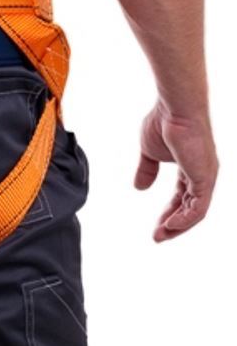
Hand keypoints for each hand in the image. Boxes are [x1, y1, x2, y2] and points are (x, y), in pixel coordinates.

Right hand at [134, 99, 218, 241]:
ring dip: (178, 226)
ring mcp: (206, 177)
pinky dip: (185, 219)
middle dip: (173, 224)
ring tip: (161, 235)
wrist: (175, 108)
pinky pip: (198, 208)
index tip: (155, 225)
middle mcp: (202, 175)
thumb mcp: (149, 152)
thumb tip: (139, 188)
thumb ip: (146, 170)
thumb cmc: (163, 122)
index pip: (182, 197)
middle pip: (189, 208)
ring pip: (195, 212)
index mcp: (190, 168)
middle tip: (157, 236)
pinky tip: (170, 225)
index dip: (169, 213)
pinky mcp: (205, 178)